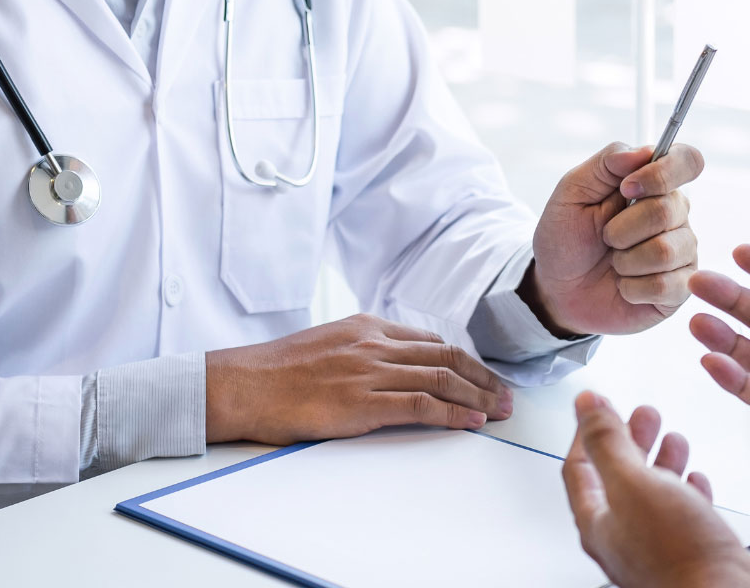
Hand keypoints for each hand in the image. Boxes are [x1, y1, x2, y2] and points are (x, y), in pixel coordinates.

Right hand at [204, 314, 512, 444]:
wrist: (243, 384)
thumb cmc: (276, 372)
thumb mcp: (326, 344)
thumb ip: (361, 350)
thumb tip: (390, 366)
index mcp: (366, 327)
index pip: (430, 342)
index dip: (465, 361)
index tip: (483, 377)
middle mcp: (374, 344)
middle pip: (446, 358)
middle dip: (483, 379)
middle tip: (506, 396)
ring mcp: (370, 372)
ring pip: (441, 380)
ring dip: (477, 397)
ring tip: (499, 412)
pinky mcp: (362, 403)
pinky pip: (421, 406)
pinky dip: (452, 415)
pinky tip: (471, 423)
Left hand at [525, 142, 703, 335]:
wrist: (557, 289)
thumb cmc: (566, 238)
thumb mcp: (572, 192)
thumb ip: (605, 164)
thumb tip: (645, 151)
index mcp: (654, 184)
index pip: (687, 161)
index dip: (663, 172)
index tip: (626, 188)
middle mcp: (675, 215)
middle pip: (668, 209)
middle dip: (622, 228)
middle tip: (605, 237)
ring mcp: (681, 252)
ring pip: (665, 251)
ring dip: (625, 260)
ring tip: (614, 263)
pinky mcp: (678, 288)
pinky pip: (664, 286)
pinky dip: (632, 287)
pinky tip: (623, 286)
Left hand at [562, 391, 749, 587]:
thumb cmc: (675, 553)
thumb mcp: (632, 482)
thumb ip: (607, 441)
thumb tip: (586, 405)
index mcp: (598, 520)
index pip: (579, 468)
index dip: (586, 433)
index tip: (597, 409)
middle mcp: (622, 535)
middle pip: (617, 477)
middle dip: (630, 440)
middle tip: (642, 416)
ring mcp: (654, 545)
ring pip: (651, 493)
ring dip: (660, 460)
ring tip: (672, 438)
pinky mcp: (687, 549)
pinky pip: (681, 512)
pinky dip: (686, 489)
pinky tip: (695, 480)